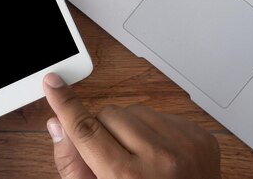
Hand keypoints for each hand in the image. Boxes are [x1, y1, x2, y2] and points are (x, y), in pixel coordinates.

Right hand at [43, 73, 220, 178]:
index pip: (86, 128)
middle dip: (105, 131)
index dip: (65, 104)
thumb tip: (58, 125)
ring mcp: (184, 146)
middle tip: (113, 158)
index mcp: (127, 178)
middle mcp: (159, 159)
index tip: (53, 83)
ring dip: (131, 129)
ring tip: (140, 160)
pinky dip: (155, 131)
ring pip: (135, 110)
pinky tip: (160, 157)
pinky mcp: (200, 138)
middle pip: (109, 115)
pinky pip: (162, 115)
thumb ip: (73, 165)